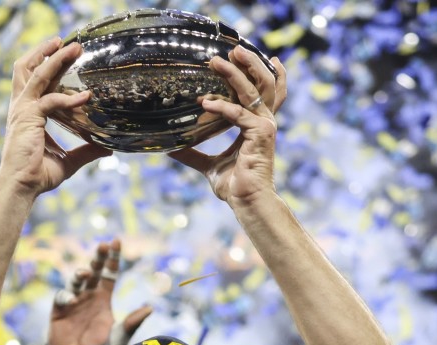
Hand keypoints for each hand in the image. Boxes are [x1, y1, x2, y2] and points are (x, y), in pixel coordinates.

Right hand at [0, 38, 109, 196]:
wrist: (21, 187)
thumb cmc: (37, 176)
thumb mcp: (68, 161)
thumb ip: (86, 151)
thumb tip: (108, 149)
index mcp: (26, 113)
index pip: (32, 80)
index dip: (45, 64)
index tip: (63, 53)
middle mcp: (21, 107)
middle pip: (26, 68)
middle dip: (44, 51)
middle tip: (66, 42)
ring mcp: (23, 110)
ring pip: (37, 74)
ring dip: (56, 59)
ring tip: (74, 48)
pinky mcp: (28, 117)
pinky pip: (51, 100)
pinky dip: (69, 98)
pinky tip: (86, 97)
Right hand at [48, 239, 151, 344]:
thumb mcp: (120, 336)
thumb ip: (132, 322)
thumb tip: (150, 308)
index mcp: (103, 299)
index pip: (109, 274)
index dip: (112, 258)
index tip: (116, 242)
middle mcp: (88, 297)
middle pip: (94, 271)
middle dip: (98, 258)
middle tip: (103, 246)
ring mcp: (73, 302)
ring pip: (76, 280)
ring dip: (81, 273)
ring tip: (87, 273)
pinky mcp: (59, 311)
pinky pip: (62, 297)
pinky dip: (67, 295)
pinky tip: (73, 300)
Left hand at [168, 48, 286, 206]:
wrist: (247, 203)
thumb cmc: (234, 186)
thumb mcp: (208, 166)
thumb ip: (193, 154)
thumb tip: (171, 148)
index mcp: (256, 125)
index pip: (263, 92)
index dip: (256, 72)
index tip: (242, 57)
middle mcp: (265, 122)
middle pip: (263, 84)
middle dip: (248, 64)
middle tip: (231, 49)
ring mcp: (265, 127)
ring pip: (254, 92)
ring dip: (236, 74)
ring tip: (219, 61)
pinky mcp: (261, 135)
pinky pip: (239, 114)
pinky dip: (222, 107)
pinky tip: (204, 103)